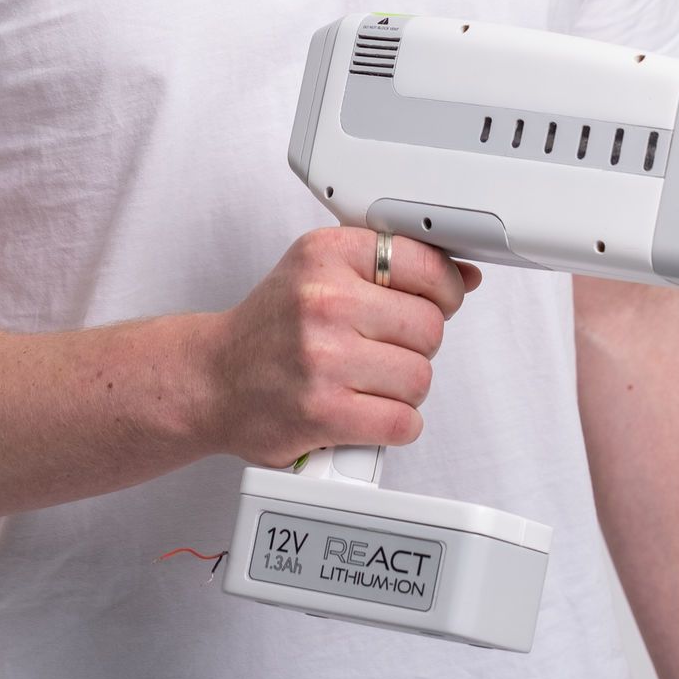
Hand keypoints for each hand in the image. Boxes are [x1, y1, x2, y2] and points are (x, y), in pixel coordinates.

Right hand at [202, 225, 481, 467]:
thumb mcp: (319, 270)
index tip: (437, 300)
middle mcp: (323, 300)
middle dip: (417, 344)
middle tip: (385, 348)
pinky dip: (394, 423)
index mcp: (325, 254)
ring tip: (368, 381)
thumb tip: (465, 276)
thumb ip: (389, 266)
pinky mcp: (324, 412)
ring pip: (421, 377)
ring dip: (404, 388)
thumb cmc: (271, 327)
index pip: (424, 262)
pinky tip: (365, 410)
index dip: (444, 289)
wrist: (213, 379)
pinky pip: (404, 421)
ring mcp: (323, 357)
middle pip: (430, 326)